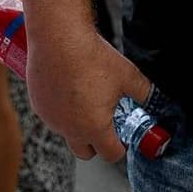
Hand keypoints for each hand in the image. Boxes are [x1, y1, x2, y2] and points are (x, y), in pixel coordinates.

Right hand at [22, 19, 151, 162]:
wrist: (58, 37)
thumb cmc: (91, 56)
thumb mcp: (127, 76)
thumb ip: (144, 93)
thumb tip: (155, 99)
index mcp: (95, 127)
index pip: (111, 155)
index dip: (120, 146)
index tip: (122, 135)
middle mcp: (70, 128)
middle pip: (85, 152)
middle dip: (96, 142)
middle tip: (103, 122)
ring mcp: (51, 118)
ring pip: (66, 133)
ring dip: (76, 125)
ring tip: (84, 99)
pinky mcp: (37, 104)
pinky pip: (51, 117)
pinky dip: (60, 111)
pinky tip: (67, 89)